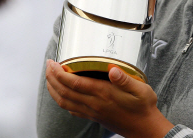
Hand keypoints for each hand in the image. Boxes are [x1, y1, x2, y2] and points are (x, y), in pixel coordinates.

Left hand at [46, 60, 173, 137]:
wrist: (144, 128)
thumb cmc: (144, 107)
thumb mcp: (141, 90)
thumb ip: (125, 79)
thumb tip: (113, 69)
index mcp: (104, 94)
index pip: (74, 83)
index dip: (60, 73)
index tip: (53, 62)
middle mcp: (94, 103)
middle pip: (64, 91)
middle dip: (52, 78)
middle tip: (48, 65)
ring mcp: (92, 111)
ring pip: (64, 101)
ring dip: (53, 89)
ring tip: (49, 78)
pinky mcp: (93, 116)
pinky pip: (71, 109)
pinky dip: (62, 100)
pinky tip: (62, 94)